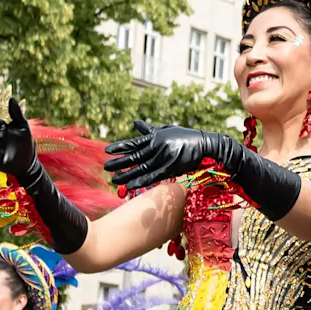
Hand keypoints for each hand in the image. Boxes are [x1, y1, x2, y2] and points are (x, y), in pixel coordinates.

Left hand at [104, 122, 229, 194]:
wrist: (204, 145)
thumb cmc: (184, 136)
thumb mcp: (166, 130)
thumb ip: (150, 130)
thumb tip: (135, 123)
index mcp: (155, 137)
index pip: (133, 143)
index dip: (119, 147)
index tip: (106, 151)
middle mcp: (156, 147)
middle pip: (134, 157)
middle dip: (119, 163)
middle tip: (106, 167)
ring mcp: (163, 158)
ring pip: (141, 168)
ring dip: (126, 175)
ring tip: (114, 180)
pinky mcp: (171, 168)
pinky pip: (153, 176)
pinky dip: (141, 181)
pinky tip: (130, 186)